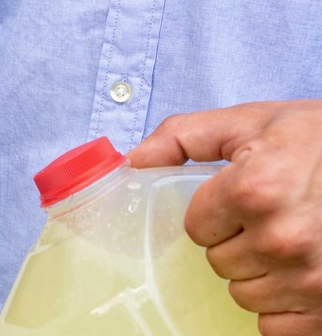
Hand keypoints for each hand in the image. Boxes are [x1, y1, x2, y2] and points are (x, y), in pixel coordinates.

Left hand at [127, 100, 321, 334]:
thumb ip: (185, 136)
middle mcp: (280, 239)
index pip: (196, 227)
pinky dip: (283, 307)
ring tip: (288, 244)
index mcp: (253, 190)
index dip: (214, 213)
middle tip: (269, 218)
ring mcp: (310, 279)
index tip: (240, 199)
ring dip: (257, 274)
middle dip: (235, 242)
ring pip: (243, 295)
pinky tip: (301, 275)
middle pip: (218, 262)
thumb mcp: (254, 121)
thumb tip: (134, 161)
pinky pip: (274, 327)